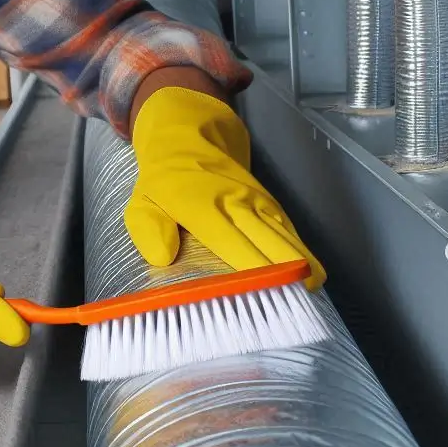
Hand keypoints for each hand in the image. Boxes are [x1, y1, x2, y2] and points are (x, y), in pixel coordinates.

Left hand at [124, 86, 325, 289]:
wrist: (186, 131)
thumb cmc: (162, 177)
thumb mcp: (141, 201)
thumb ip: (149, 228)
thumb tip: (164, 257)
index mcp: (205, 208)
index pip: (239, 249)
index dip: (257, 278)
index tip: (268, 307)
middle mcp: (240, 205)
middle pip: (277, 248)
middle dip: (291, 282)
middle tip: (294, 315)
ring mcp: (259, 202)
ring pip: (291, 240)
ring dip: (302, 270)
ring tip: (307, 302)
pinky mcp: (270, 202)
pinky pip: (291, 232)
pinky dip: (300, 255)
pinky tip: (306, 278)